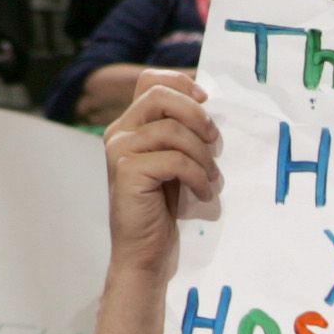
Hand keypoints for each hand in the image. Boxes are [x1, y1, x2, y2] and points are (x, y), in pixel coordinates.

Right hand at [100, 78, 219, 277]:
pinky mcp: (128, 171)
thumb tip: (210, 109)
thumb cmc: (163, 209)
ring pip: (172, 130)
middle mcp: (119, 131)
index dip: (182, 83)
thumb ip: (180, 134)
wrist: (144, 252)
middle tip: (215, 141)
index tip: (208, 100)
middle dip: (196, 115)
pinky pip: (175, 160)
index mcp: (130, 124)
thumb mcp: (174, 163)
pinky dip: (197, 176)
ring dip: (202, 155)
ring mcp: (120, 150)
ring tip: (211, 178)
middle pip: (159, 96)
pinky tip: (203, 194)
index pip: (151, 81)